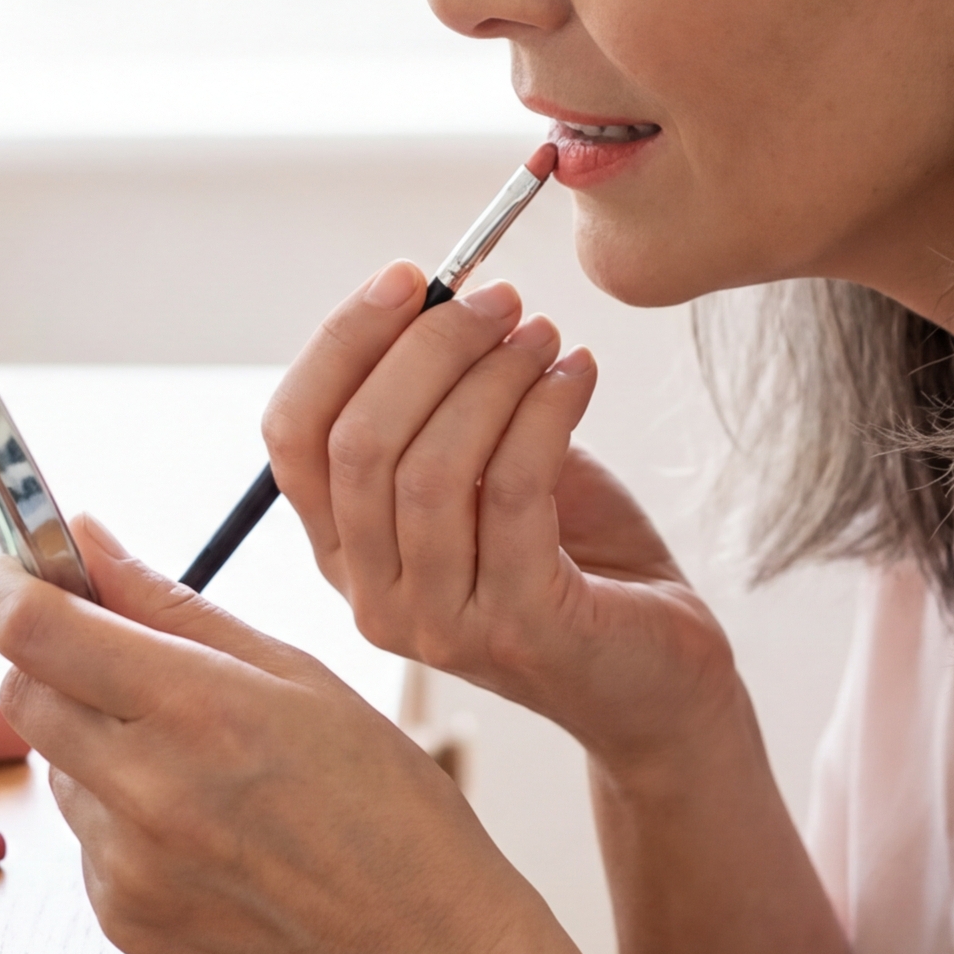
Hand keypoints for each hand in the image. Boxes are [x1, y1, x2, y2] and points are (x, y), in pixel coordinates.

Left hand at [0, 515, 656, 953]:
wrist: (422, 948)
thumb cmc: (382, 800)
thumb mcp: (295, 673)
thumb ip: (170, 604)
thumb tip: (83, 539)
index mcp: (197, 709)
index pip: (35, 631)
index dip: (5, 589)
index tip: (10, 574)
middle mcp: (148, 791)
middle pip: (19, 694)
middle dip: (46, 660)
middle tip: (112, 658)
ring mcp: (128, 866)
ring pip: (53, 767)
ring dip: (93, 744)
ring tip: (193, 763)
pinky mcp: (122, 920)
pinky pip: (84, 839)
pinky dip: (119, 817)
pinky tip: (199, 827)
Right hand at [263, 262, 738, 764]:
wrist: (659, 677)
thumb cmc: (572, 560)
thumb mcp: (488, 472)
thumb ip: (446, 407)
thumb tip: (440, 299)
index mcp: (345, 553)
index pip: (294, 438)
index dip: (340, 346)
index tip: (406, 276)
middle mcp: (372, 597)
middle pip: (358, 446)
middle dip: (427, 349)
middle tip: (498, 299)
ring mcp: (439, 625)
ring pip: (431, 470)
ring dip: (493, 377)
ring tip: (545, 334)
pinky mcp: (519, 628)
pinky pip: (514, 492)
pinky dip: (546, 412)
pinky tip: (579, 373)